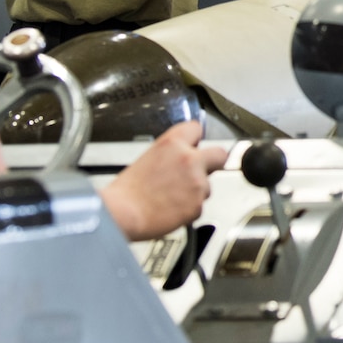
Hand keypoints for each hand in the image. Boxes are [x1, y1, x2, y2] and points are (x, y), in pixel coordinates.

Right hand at [99, 121, 228, 240]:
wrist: (123, 214)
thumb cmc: (128, 191)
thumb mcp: (147, 158)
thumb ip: (170, 155)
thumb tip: (180, 158)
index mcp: (172, 143)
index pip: (196, 128)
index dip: (195, 139)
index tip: (195, 145)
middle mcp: (189, 159)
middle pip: (220, 154)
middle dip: (214, 162)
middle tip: (202, 171)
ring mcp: (197, 182)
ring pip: (208, 185)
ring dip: (196, 191)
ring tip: (173, 197)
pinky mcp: (198, 204)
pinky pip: (199, 205)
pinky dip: (189, 209)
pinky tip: (172, 209)